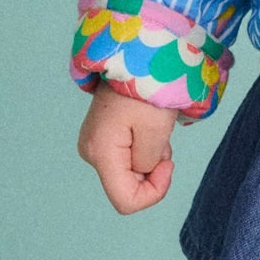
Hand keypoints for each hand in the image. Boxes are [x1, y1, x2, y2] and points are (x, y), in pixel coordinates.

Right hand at [77, 85, 180, 213]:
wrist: (133, 57)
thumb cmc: (146, 90)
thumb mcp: (156, 130)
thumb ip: (148, 163)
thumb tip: (141, 172)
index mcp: (101, 154)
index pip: (126, 201)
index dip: (154, 192)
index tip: (168, 163)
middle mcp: (91, 153)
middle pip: (128, 187)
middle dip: (152, 171)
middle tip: (161, 139)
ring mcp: (94, 146)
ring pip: (130, 174)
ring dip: (150, 158)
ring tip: (153, 128)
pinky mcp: (101, 139)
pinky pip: (127, 159)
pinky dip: (144, 150)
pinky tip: (146, 127)